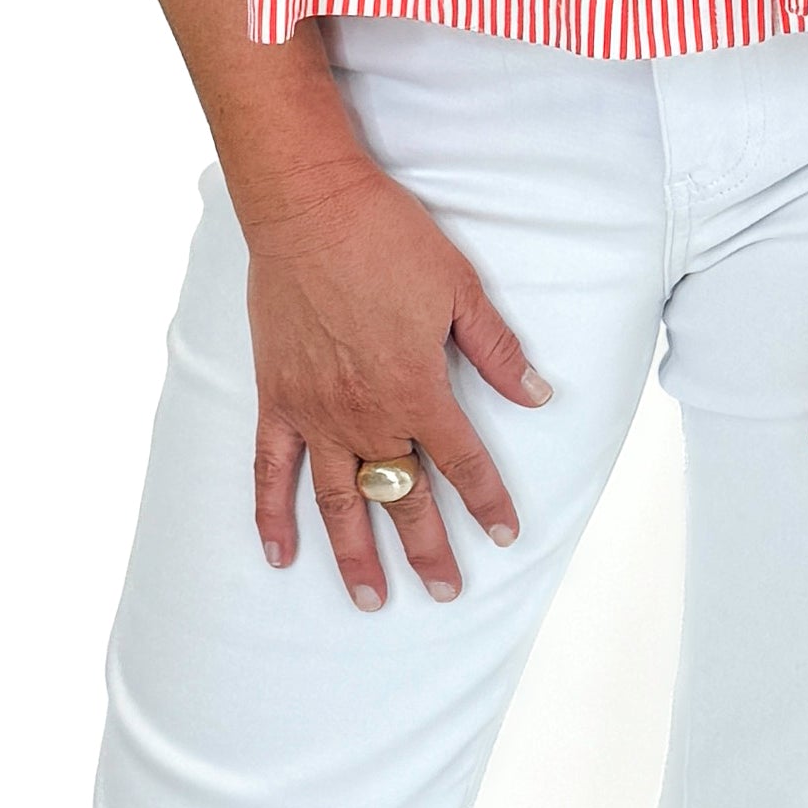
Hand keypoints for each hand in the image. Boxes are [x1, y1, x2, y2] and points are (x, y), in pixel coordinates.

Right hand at [239, 153, 550, 609]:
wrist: (309, 207)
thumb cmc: (387, 239)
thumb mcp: (461, 288)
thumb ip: (497, 351)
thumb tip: (536, 396)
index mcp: (418, 389)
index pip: (462, 463)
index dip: (487, 502)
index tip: (504, 535)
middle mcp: (367, 414)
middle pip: (404, 496)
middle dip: (428, 549)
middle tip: (446, 592)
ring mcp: (316, 413)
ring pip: (340, 500)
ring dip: (356, 554)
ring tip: (372, 599)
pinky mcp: (276, 399)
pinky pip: (271, 470)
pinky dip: (272, 514)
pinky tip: (279, 554)